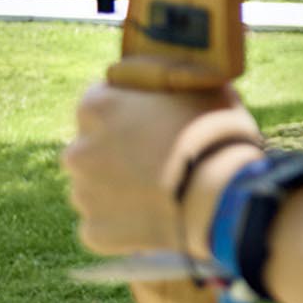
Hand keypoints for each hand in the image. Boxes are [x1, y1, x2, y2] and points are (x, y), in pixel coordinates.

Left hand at [63, 83, 263, 257]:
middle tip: (158, 161)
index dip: (128, 112)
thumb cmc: (216, 135)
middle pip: (92, 148)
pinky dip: (123, 225)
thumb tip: (173, 72)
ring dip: (118, 189)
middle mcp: (79, 149)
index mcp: (97, 106)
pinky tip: (156, 220)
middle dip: (117, 153)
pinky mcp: (95, 231)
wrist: (223, 198)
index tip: (152, 122)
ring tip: (161, 195)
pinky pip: (104, 225)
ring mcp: (84, 193)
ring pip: (95, 188)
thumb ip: (173, 80)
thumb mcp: (201, 87)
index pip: (99, 102)